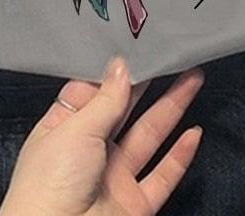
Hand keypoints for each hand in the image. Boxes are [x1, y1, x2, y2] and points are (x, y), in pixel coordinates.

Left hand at [0, 56, 204, 214]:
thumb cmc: (49, 184)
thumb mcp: (75, 130)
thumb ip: (105, 99)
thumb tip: (121, 65)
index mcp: (64, 130)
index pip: (93, 92)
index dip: (116, 71)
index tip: (138, 45)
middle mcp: (91, 152)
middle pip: (126, 111)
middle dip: (150, 83)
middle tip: (172, 54)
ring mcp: (114, 179)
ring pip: (150, 137)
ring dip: (173, 108)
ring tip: (194, 77)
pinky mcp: (135, 206)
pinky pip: (162, 177)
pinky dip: (181, 156)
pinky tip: (195, 133)